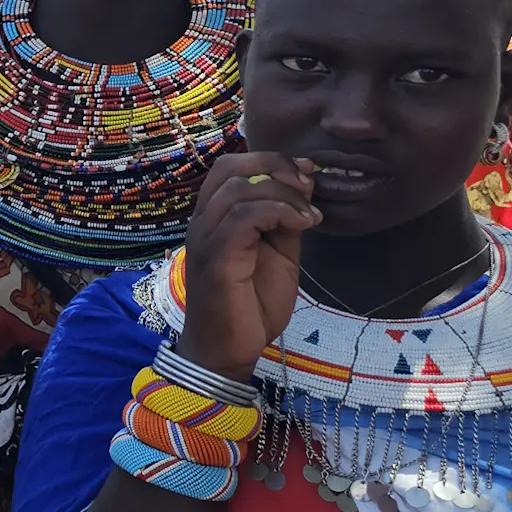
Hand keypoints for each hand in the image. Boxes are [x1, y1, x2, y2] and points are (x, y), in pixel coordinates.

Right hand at [174, 153, 315, 380]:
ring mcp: (205, 239)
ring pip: (238, 189)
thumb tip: (302, 185)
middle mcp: (202, 222)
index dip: (270, 160)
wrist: (228, 351)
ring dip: (283, 193)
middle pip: (230, 169)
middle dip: (276, 168)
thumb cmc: (250, 305)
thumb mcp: (279, 253)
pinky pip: (243, 218)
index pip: (231, 167)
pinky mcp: (217, 259)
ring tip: (309, 216)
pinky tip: (302, 225)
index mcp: (214, 218)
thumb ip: (284, 220)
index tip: (306, 174)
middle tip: (308, 188)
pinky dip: (278, 212)